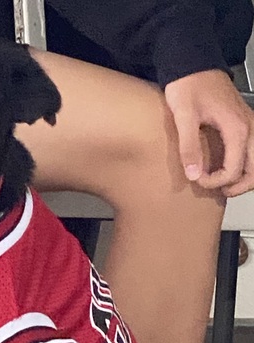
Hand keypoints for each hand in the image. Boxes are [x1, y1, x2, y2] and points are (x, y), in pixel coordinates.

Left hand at [164, 69, 253, 196]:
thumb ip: (189, 146)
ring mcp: (249, 123)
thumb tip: (194, 174)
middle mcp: (249, 126)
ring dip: (245, 176)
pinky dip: (244, 164)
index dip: (215, 182)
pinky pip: (251, 149)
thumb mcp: (184, 115)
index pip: (234, 169)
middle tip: (218, 190)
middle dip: (239, 186)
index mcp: (236, 128)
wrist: (193, 62)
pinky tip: (226, 168)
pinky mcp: (243, 122)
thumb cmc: (188, 84)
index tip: (196, 179)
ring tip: (223, 184)